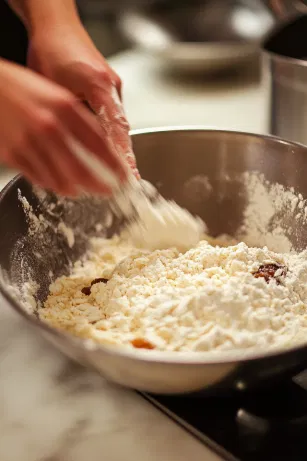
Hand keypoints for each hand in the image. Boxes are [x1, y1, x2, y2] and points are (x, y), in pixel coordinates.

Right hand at [0, 60, 126, 195]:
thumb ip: (78, 118)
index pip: (98, 144)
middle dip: (99, 186)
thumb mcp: (56, 95)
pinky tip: (60, 183)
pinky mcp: (13, 155)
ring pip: (60, 180)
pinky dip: (53, 184)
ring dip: (77, 189)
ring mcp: (29, 143)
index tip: (124, 176)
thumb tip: (101, 144)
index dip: (114, 165)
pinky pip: (40, 179)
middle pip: (81, 169)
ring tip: (84, 189)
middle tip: (108, 192)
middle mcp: (49, 126)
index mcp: (64, 107)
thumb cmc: (21, 87)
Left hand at [28, 20, 138, 176]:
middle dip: (124, 156)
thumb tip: (79, 144)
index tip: (130, 175)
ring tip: (120, 171)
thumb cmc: (52, 49)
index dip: (123, 155)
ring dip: (117, 146)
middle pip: (122, 129)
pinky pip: (112, 115)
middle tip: (127, 180)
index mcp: (102, 87)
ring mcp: (112, 87)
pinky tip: (107, 147)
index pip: (117, 129)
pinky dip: (110, 133)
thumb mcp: (57, 88)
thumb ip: (73, 116)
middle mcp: (112, 88)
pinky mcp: (107, 87)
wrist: (55, 25)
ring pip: (117, 123)